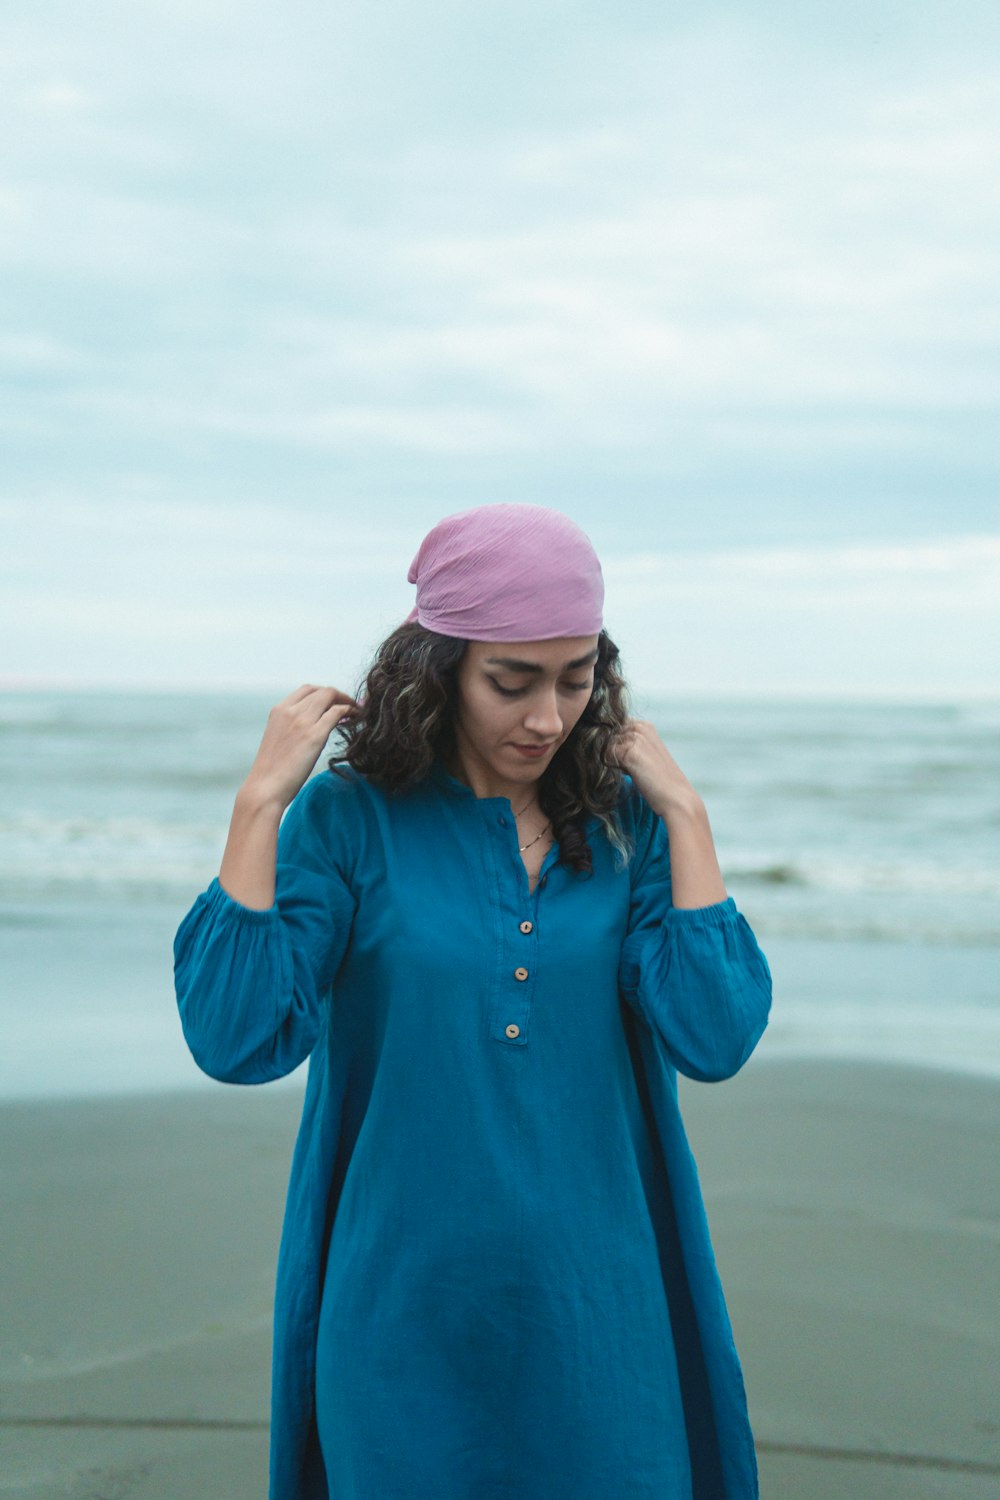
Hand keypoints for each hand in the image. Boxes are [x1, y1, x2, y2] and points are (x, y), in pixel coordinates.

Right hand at [241, 684, 357, 812]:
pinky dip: (350, 711)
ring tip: (356, 711)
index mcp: (279, 711)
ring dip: (347, 701)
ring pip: (331, 696)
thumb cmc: (271, 771)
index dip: (324, 693)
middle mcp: (290, 711)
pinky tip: (355, 717)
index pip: (307, 690)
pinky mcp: (314, 735)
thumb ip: (292, 727)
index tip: (334, 703)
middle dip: (339, 696)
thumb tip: (312, 727)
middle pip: (321, 691)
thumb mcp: (278, 739)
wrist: (265, 788)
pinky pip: (338, 713)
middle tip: (350, 706)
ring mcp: (302, 721)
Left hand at [608, 718, 701, 816]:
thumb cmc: (659, 780)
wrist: (675, 797)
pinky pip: (605, 757)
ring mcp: (635, 739)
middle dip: (612, 754)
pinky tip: (630, 774)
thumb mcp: (645, 754)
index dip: (615, 747)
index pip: (611, 730)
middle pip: (606, 739)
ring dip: (613, 761)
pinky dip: (612, 769)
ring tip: (634, 771)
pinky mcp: (629, 752)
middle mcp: (639, 727)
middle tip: (634, 767)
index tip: (632, 760)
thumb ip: (627, 745)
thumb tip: (600, 744)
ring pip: (604, 747)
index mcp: (644, 726)